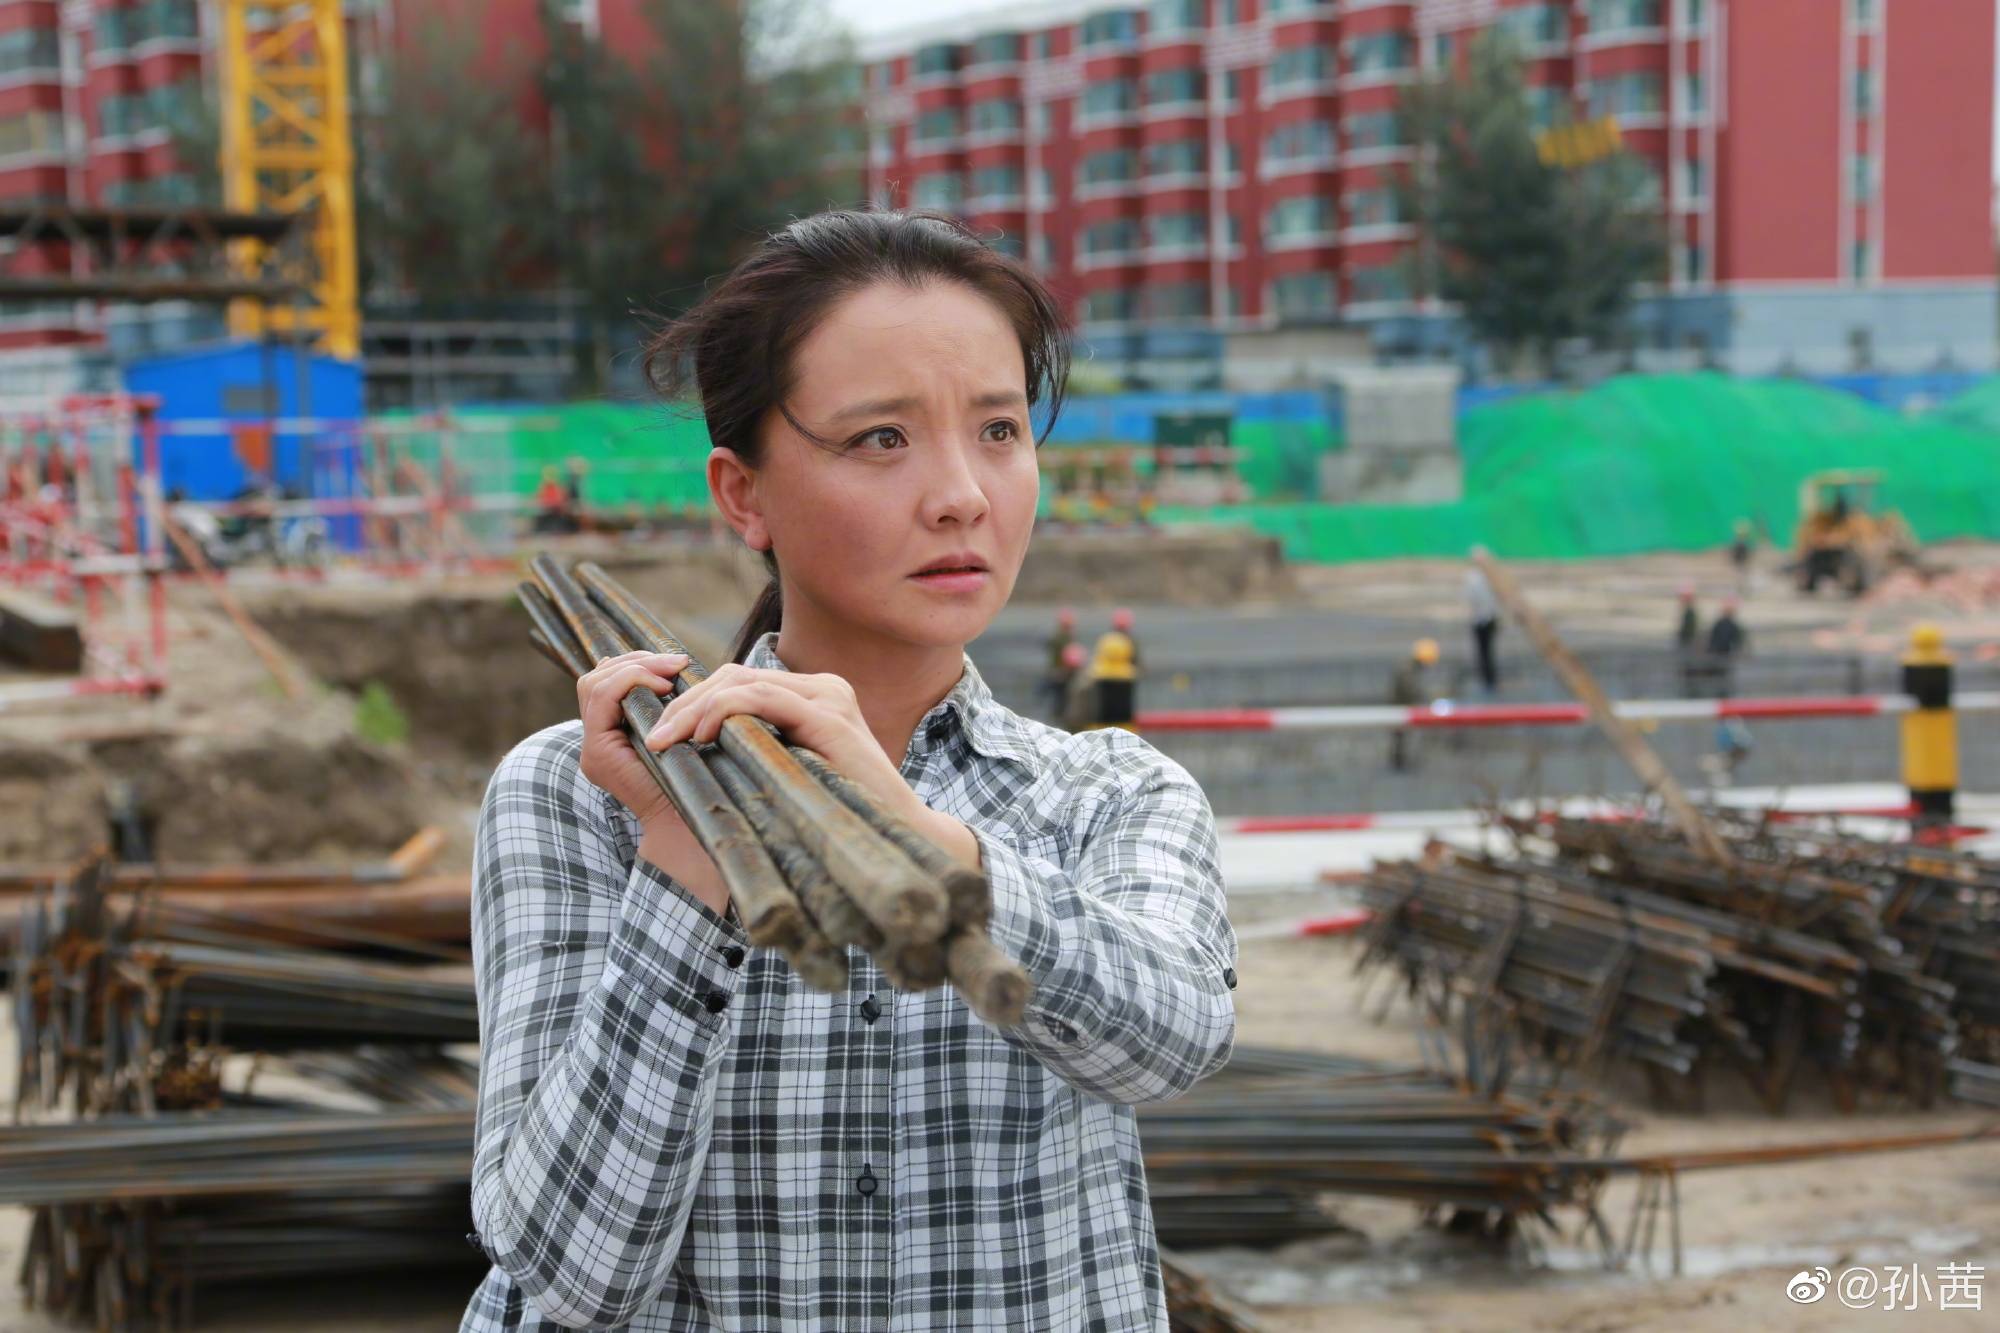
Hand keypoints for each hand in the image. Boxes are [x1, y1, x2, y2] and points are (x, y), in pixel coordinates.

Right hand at [576, 650, 691, 823]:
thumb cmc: (693, 778)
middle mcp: (594, 742)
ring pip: (595, 683)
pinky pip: (603, 698)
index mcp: (609, 736)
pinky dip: (632, 682)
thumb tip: (670, 669)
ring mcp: (592, 748)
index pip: (604, 684)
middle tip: (674, 661)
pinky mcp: (599, 752)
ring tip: (671, 670)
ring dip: (636, 668)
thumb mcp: (677, 731)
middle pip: (595, 679)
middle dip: (635, 661)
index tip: (673, 663)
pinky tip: (663, 688)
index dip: (635, 664)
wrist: (690, 820)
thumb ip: (664, 707)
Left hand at [644, 663, 924, 828]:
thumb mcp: (792, 775)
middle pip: (735, 675)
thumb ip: (761, 753)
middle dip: (686, 703)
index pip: (741, 681)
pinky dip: (724, 710)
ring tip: (667, 740)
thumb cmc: (842, 817)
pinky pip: (765, 698)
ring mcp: (830, 698)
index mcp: (815, 697)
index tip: (661, 734)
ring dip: (695, 708)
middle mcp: (824, 688)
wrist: (900, 837)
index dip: (695, 701)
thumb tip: (701, 752)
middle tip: (654, 736)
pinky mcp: (831, 717)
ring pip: (743, 681)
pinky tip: (701, 735)